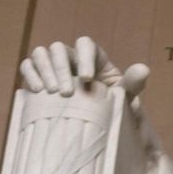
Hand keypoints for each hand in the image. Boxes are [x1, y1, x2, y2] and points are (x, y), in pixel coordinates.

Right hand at [20, 36, 150, 98]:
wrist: (96, 128)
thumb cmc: (113, 111)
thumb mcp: (126, 99)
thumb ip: (133, 85)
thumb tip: (143, 69)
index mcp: (93, 58)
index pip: (85, 44)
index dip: (84, 56)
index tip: (87, 78)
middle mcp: (71, 58)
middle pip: (59, 48)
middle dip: (62, 68)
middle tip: (67, 93)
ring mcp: (53, 67)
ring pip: (41, 53)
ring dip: (44, 70)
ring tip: (51, 93)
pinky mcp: (39, 77)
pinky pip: (28, 66)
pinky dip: (30, 74)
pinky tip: (37, 91)